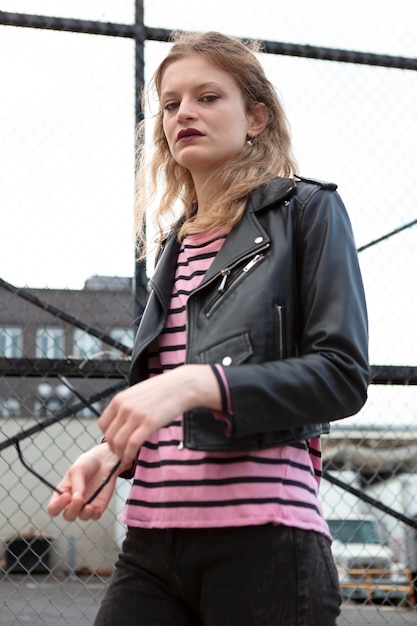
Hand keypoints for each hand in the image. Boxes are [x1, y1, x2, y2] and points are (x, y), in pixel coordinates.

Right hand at [47, 443, 120, 521]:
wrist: (104, 461)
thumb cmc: (87, 464)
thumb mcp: (78, 470)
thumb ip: (77, 484)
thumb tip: (77, 498)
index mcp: (62, 493)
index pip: (53, 508)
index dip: (57, 506)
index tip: (66, 496)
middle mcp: (73, 502)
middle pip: (68, 515)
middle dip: (72, 510)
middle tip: (79, 499)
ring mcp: (85, 505)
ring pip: (82, 517)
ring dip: (84, 514)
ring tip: (89, 506)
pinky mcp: (98, 506)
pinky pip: (95, 516)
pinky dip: (95, 514)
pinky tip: (97, 508)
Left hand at [98, 364, 220, 465]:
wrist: (182, 385)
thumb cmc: (163, 389)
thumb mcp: (137, 393)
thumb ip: (126, 405)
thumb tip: (121, 422)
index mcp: (119, 399)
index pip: (102, 424)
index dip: (107, 437)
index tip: (115, 443)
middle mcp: (124, 407)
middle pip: (109, 436)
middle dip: (113, 449)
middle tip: (121, 454)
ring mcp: (136, 415)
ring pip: (118, 442)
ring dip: (120, 454)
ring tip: (127, 458)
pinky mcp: (149, 423)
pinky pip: (132, 444)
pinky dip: (129, 455)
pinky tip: (133, 458)